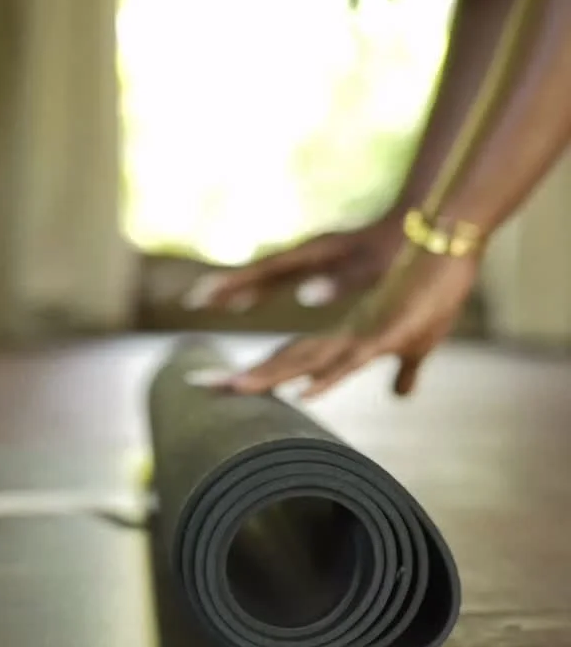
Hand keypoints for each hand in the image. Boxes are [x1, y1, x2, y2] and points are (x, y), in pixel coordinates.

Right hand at [183, 217, 401, 311]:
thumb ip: (337, 282)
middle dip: (227, 284)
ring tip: (211, 301)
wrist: (427, 223)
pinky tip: (251, 299)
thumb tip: (303, 297)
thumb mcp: (369, 267)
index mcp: (317, 254)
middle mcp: (309, 253)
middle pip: (259, 270)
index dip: (235, 285)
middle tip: (193, 300)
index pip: (266, 271)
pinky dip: (259, 287)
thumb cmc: (401, 249)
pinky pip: (282, 276)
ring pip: (267, 273)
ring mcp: (314, 256)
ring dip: (239, 286)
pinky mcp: (323, 261)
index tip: (205, 295)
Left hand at [225, 246, 481, 398]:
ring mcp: (361, 333)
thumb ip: (405, 372)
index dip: (257, 377)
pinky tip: (304, 393)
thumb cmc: (434, 295)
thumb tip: (402, 395)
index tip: (219, 388)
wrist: (450, 250)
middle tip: (197, 386)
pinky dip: (328, 378)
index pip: (289, 361)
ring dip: (272, 376)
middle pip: (284, 360)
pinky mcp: (387, 333)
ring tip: (233, 388)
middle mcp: (342, 335)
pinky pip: (352, 360)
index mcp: (343, 340)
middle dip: (244, 378)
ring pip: (307, 358)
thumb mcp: (418, 346)